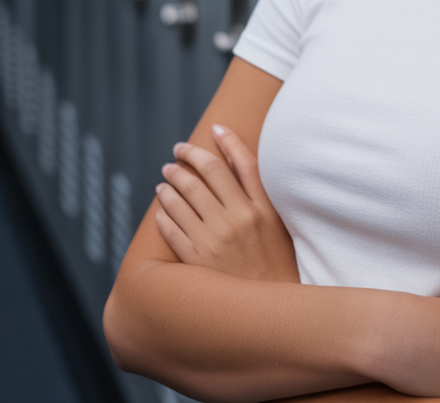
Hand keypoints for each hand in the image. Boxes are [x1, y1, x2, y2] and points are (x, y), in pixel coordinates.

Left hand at [155, 124, 299, 282]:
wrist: (267, 312)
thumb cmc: (276, 265)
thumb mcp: (278, 225)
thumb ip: (261, 195)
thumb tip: (241, 163)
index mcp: (263, 208)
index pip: (243, 162)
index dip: (228, 140)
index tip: (214, 128)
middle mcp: (238, 219)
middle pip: (207, 174)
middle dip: (189, 156)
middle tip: (178, 151)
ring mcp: (215, 239)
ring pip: (184, 198)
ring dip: (171, 182)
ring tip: (166, 177)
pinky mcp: (196, 260)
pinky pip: (172, 228)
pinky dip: (164, 213)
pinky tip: (161, 207)